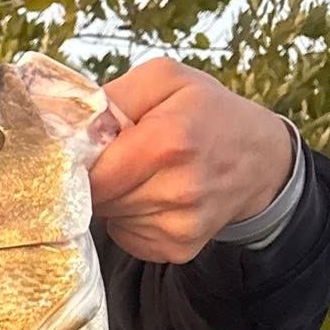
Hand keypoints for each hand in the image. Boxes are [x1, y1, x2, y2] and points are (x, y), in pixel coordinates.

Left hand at [89, 57, 294, 264]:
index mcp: (167, 141)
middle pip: (98, 198)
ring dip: (115, 198)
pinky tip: (155, 197)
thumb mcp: (165, 80)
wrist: (260, 159)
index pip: (91, 172)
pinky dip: (130, 219)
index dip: (78, 162)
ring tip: (144, 175)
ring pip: (110, 218)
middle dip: (99, 178)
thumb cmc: (207, 112)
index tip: (84, 151)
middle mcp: (176, 189)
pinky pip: (127, 237)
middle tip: (121, 158)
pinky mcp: (178, 249)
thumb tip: (69, 126)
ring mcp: (179, 225)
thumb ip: (113, 96)